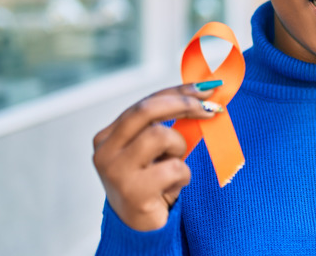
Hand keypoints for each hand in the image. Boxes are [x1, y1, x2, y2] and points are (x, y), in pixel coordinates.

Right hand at [92, 82, 221, 230]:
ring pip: (161, 136)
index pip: (145, 102)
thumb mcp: (154, 151)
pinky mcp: (133, 191)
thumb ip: (167, 124)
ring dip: (179, 150)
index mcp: (108, 136)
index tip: (206, 88)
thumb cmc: (152, 183)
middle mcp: (105, 151)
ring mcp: (116, 171)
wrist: (139, 227)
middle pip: (147, 109)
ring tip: (173, 167)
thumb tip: (203, 95)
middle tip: (209, 109)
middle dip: (183, 104)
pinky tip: (171, 189)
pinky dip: (182, 177)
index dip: (178, 92)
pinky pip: (174, 168)